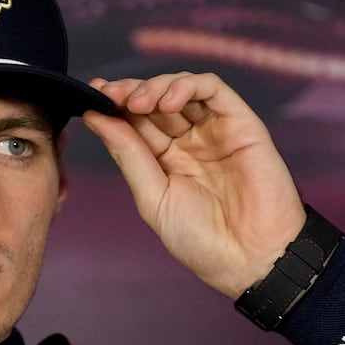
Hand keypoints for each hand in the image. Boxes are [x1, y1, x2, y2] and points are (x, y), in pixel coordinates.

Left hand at [82, 72, 305, 298]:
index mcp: (165, 161)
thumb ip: (128, 156)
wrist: (251, 259)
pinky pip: (213, 89)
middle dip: (129, 92)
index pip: (135, 122)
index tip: (93, 97)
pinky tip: (168, 100)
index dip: (114, 105)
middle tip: (111, 93)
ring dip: (155, 86)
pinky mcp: (241, 123)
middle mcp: (188, 142)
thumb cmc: (203, 241)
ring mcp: (214, 130)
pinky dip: (188, 85)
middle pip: (154, 101)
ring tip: (138, 102)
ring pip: (181, 88)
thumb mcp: (153, 198)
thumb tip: (96, 119)